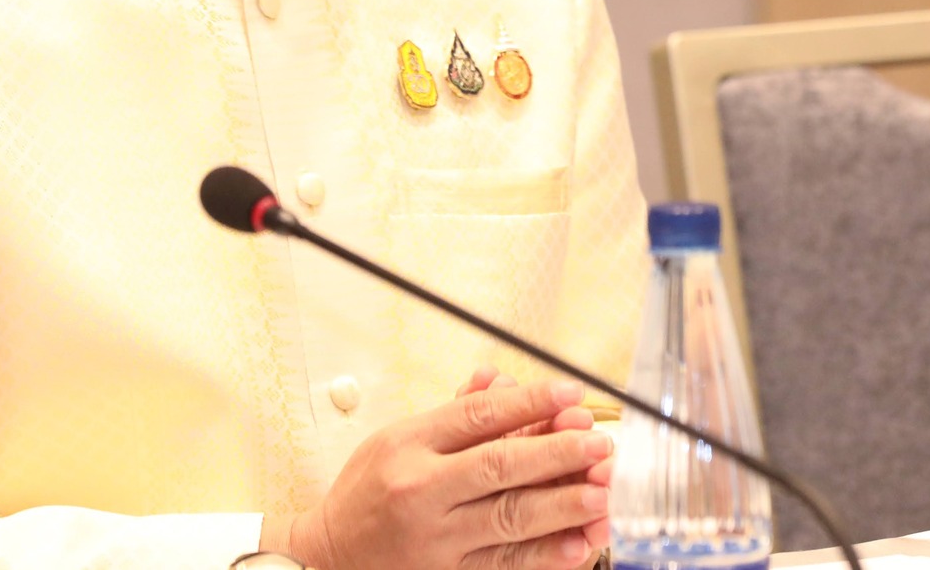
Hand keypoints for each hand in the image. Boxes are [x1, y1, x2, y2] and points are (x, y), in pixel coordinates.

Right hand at [288, 378, 612, 569]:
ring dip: (561, 505)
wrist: (328, 558)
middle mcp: (420, 489)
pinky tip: (576, 545)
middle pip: (499, 465)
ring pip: (508, 518)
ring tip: (601, 492)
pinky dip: (543, 556)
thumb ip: (452, 411)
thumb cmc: (367, 491)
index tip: (571, 391)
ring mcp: (433, 538)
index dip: (529, 402)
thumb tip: (499, 378)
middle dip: (556, 452)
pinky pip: (503, 564)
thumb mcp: (395, 438)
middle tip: (600, 443)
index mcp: (408, 444)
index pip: (478, 416)